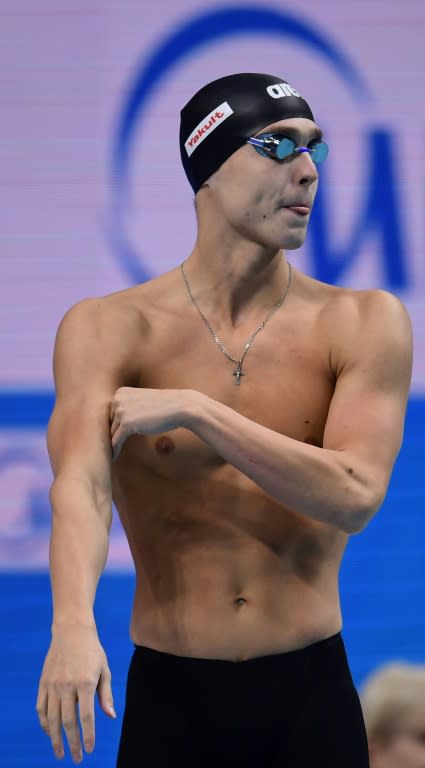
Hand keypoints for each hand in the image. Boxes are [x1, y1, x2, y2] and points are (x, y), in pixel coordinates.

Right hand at [36, 626, 114, 762]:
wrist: (72, 631)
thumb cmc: (92, 650)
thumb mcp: (104, 669)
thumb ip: (106, 694)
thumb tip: (110, 716)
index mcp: (85, 683)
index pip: (86, 717)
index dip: (88, 736)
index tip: (90, 749)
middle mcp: (67, 685)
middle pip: (68, 722)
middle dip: (73, 743)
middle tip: (77, 758)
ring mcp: (53, 684)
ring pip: (52, 719)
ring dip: (56, 739)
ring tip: (60, 753)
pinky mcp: (43, 682)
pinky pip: (41, 708)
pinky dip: (44, 723)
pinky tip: (50, 733)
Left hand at [110, 386, 191, 460]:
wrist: (181, 407)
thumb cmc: (164, 407)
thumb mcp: (141, 402)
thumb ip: (128, 408)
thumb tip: (117, 424)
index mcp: (120, 393)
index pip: (111, 413)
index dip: (115, 426)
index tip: (113, 437)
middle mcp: (117, 399)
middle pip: (110, 423)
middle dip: (114, 434)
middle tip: (109, 448)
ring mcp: (121, 411)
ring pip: (112, 433)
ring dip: (114, 443)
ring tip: (113, 453)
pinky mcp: (127, 424)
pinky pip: (115, 441)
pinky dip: (114, 450)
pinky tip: (114, 458)